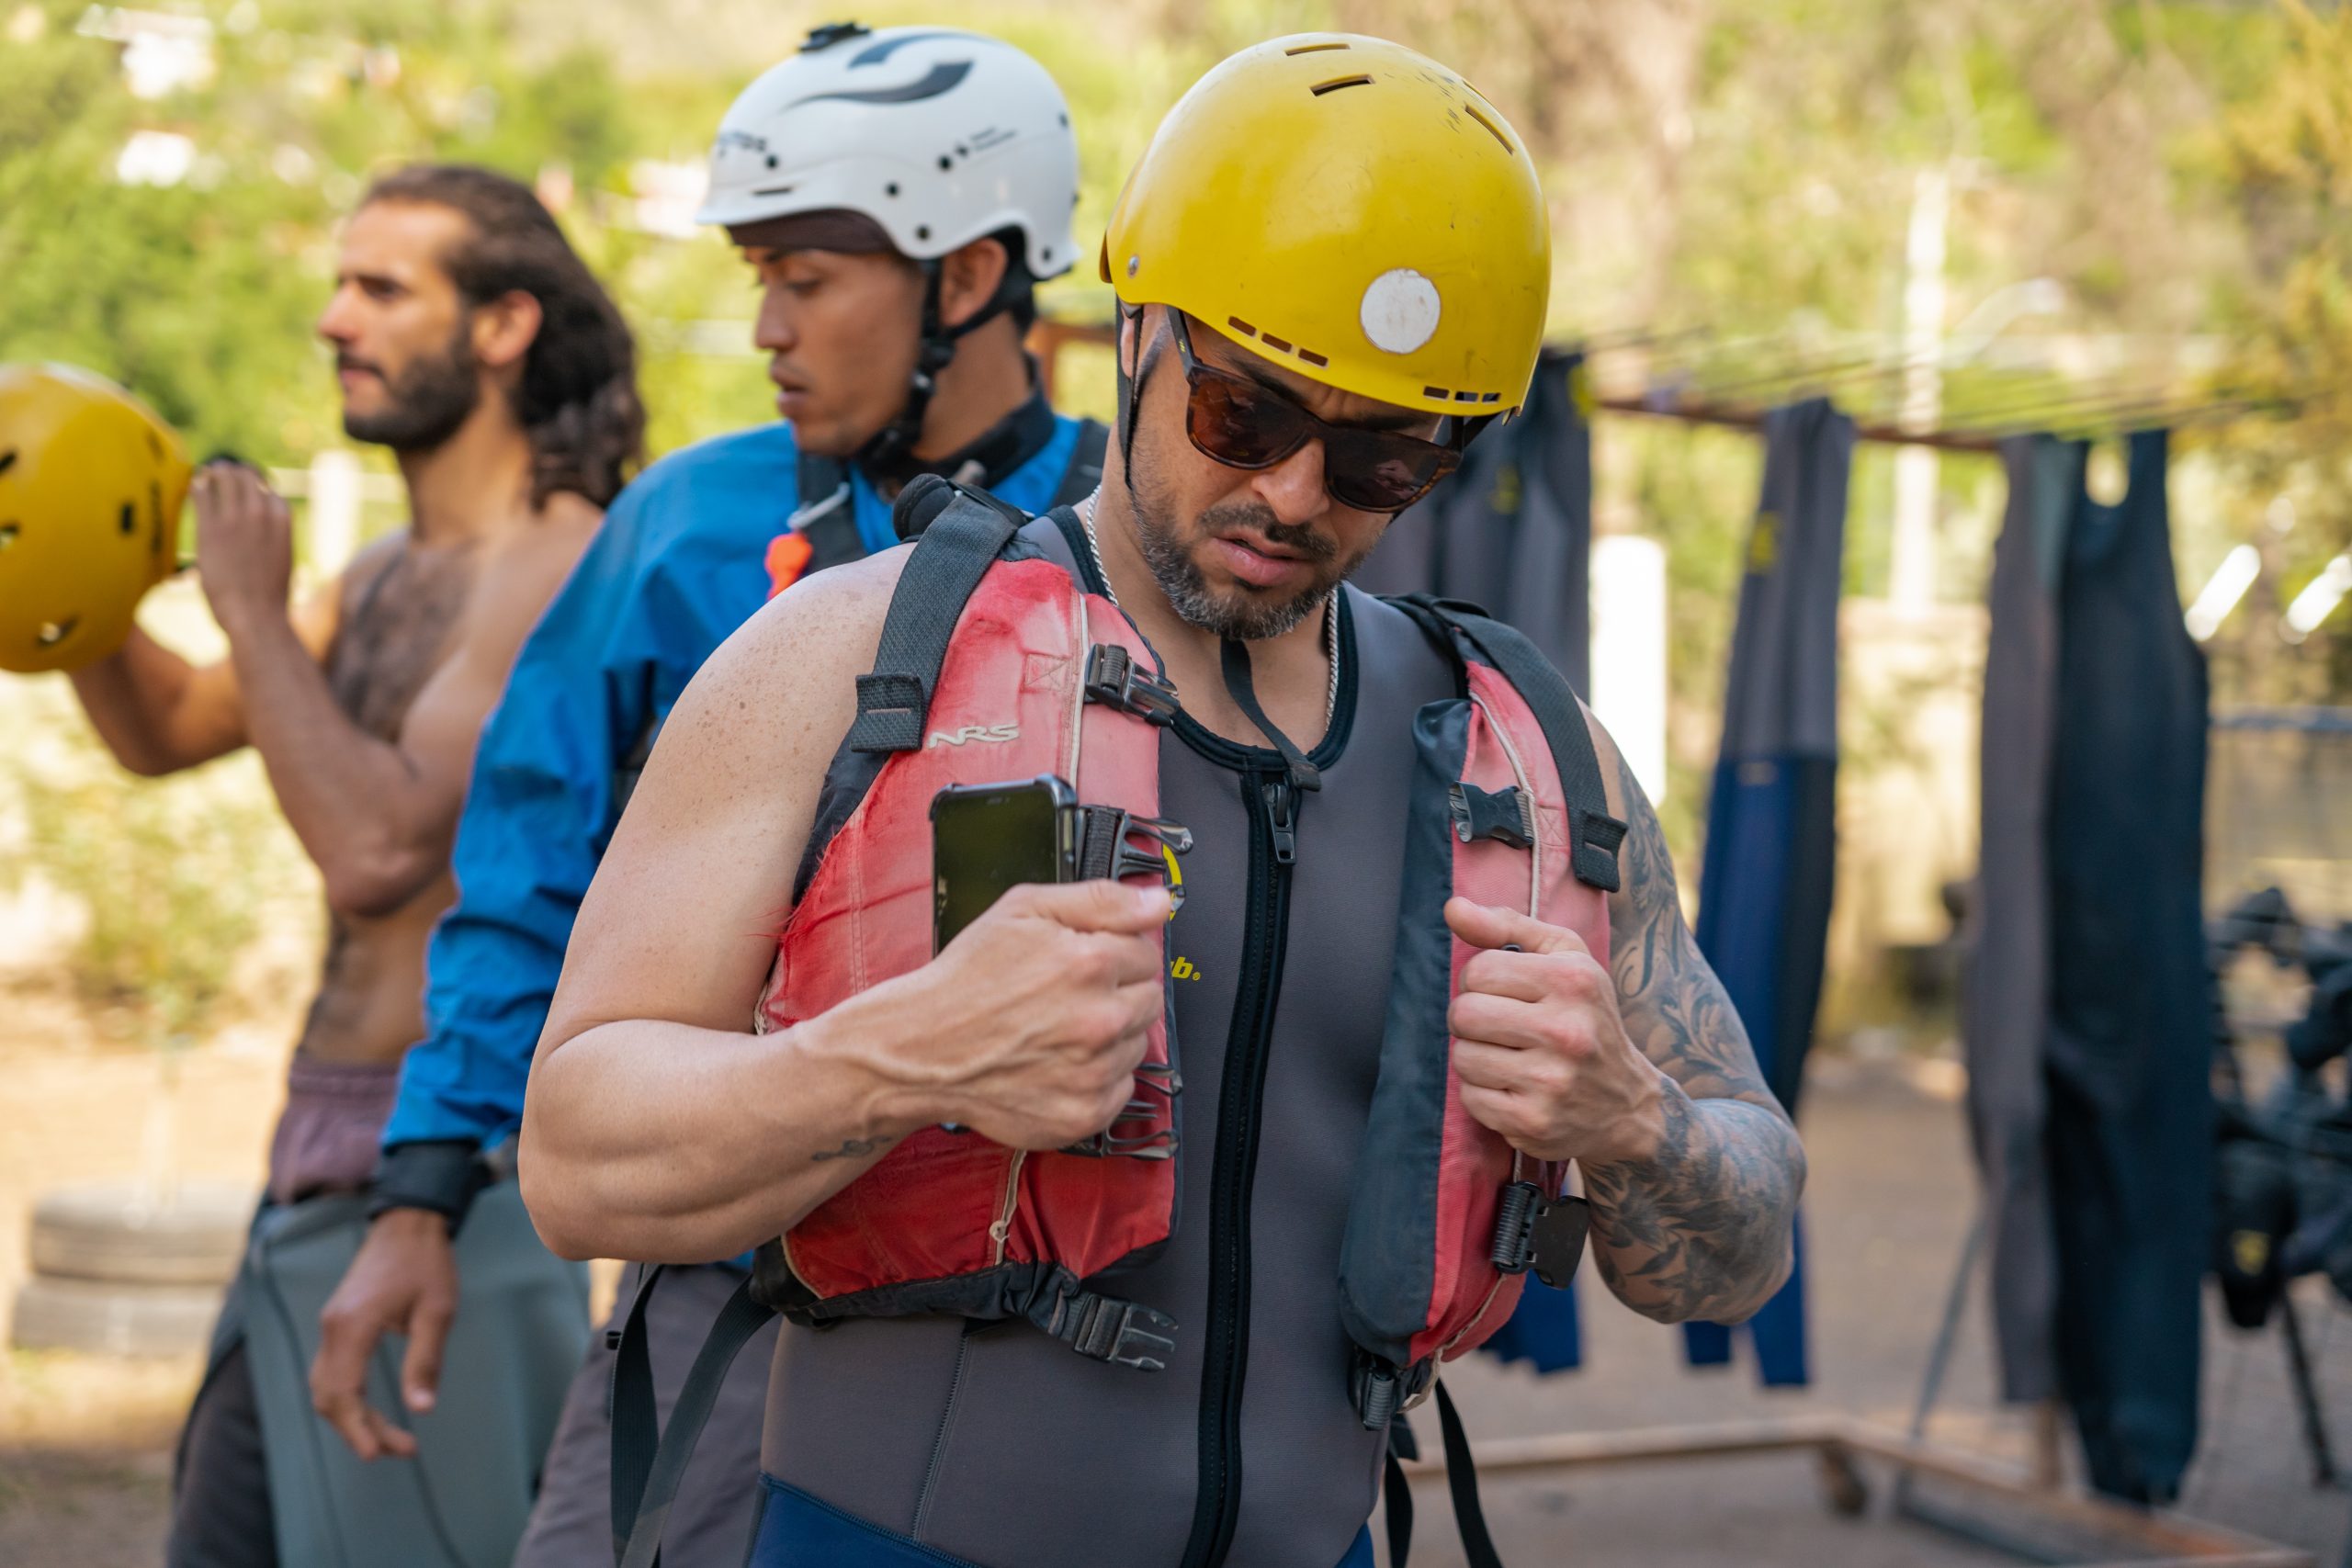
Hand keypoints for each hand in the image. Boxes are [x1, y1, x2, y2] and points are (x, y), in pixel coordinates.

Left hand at [192, 462, 292, 631]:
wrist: (256, 617)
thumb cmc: (268, 598)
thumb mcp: (281, 560)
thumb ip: (273, 539)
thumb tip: (263, 540)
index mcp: (282, 520)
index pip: (267, 487)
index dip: (252, 484)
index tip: (240, 487)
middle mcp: (262, 512)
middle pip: (245, 474)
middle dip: (231, 472)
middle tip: (218, 474)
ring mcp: (236, 518)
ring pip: (224, 475)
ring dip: (213, 473)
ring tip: (205, 477)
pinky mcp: (212, 528)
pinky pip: (201, 492)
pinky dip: (197, 486)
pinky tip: (193, 488)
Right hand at [310, 1208, 458, 1459]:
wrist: (407, 1222)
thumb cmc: (427, 1263)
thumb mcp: (437, 1311)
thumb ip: (426, 1360)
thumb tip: (422, 1409)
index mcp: (353, 1325)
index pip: (343, 1393)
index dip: (358, 1429)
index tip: (379, 1454)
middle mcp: (332, 1329)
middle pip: (330, 1398)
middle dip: (359, 1430)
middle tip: (403, 1449)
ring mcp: (331, 1326)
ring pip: (325, 1388)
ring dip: (352, 1418)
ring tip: (391, 1438)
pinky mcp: (337, 1324)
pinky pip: (331, 1372)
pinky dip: (346, 1399)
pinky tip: (371, 1412)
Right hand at [883, 880, 1169, 1149]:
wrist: (921, 1049)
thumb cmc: (967, 980)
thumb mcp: (1025, 910)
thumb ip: (1101, 900)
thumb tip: (1158, 901)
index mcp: (1090, 963)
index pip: (1147, 953)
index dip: (1114, 953)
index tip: (1082, 961)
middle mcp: (1099, 1020)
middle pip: (1149, 999)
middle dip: (1117, 992)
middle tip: (1066, 996)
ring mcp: (1093, 1071)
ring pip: (1137, 1044)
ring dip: (1109, 1036)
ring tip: (1057, 1030)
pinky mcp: (1084, 1113)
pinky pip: (1122, 1088)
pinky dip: (1098, 1077)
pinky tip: (1059, 1062)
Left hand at [1444, 897, 1670, 1166]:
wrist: (1627, 1105)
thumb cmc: (1587, 1018)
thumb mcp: (1565, 959)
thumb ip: (1507, 926)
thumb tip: (1452, 907)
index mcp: (1574, 981)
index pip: (1479, 970)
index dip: (1480, 981)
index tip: (1503, 993)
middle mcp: (1566, 1031)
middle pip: (1464, 1014)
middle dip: (1471, 1018)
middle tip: (1497, 1026)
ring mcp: (1551, 1082)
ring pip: (1463, 1057)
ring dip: (1475, 1056)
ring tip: (1507, 1056)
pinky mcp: (1533, 1123)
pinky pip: (1471, 1098)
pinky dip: (1482, 1092)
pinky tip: (1512, 1087)